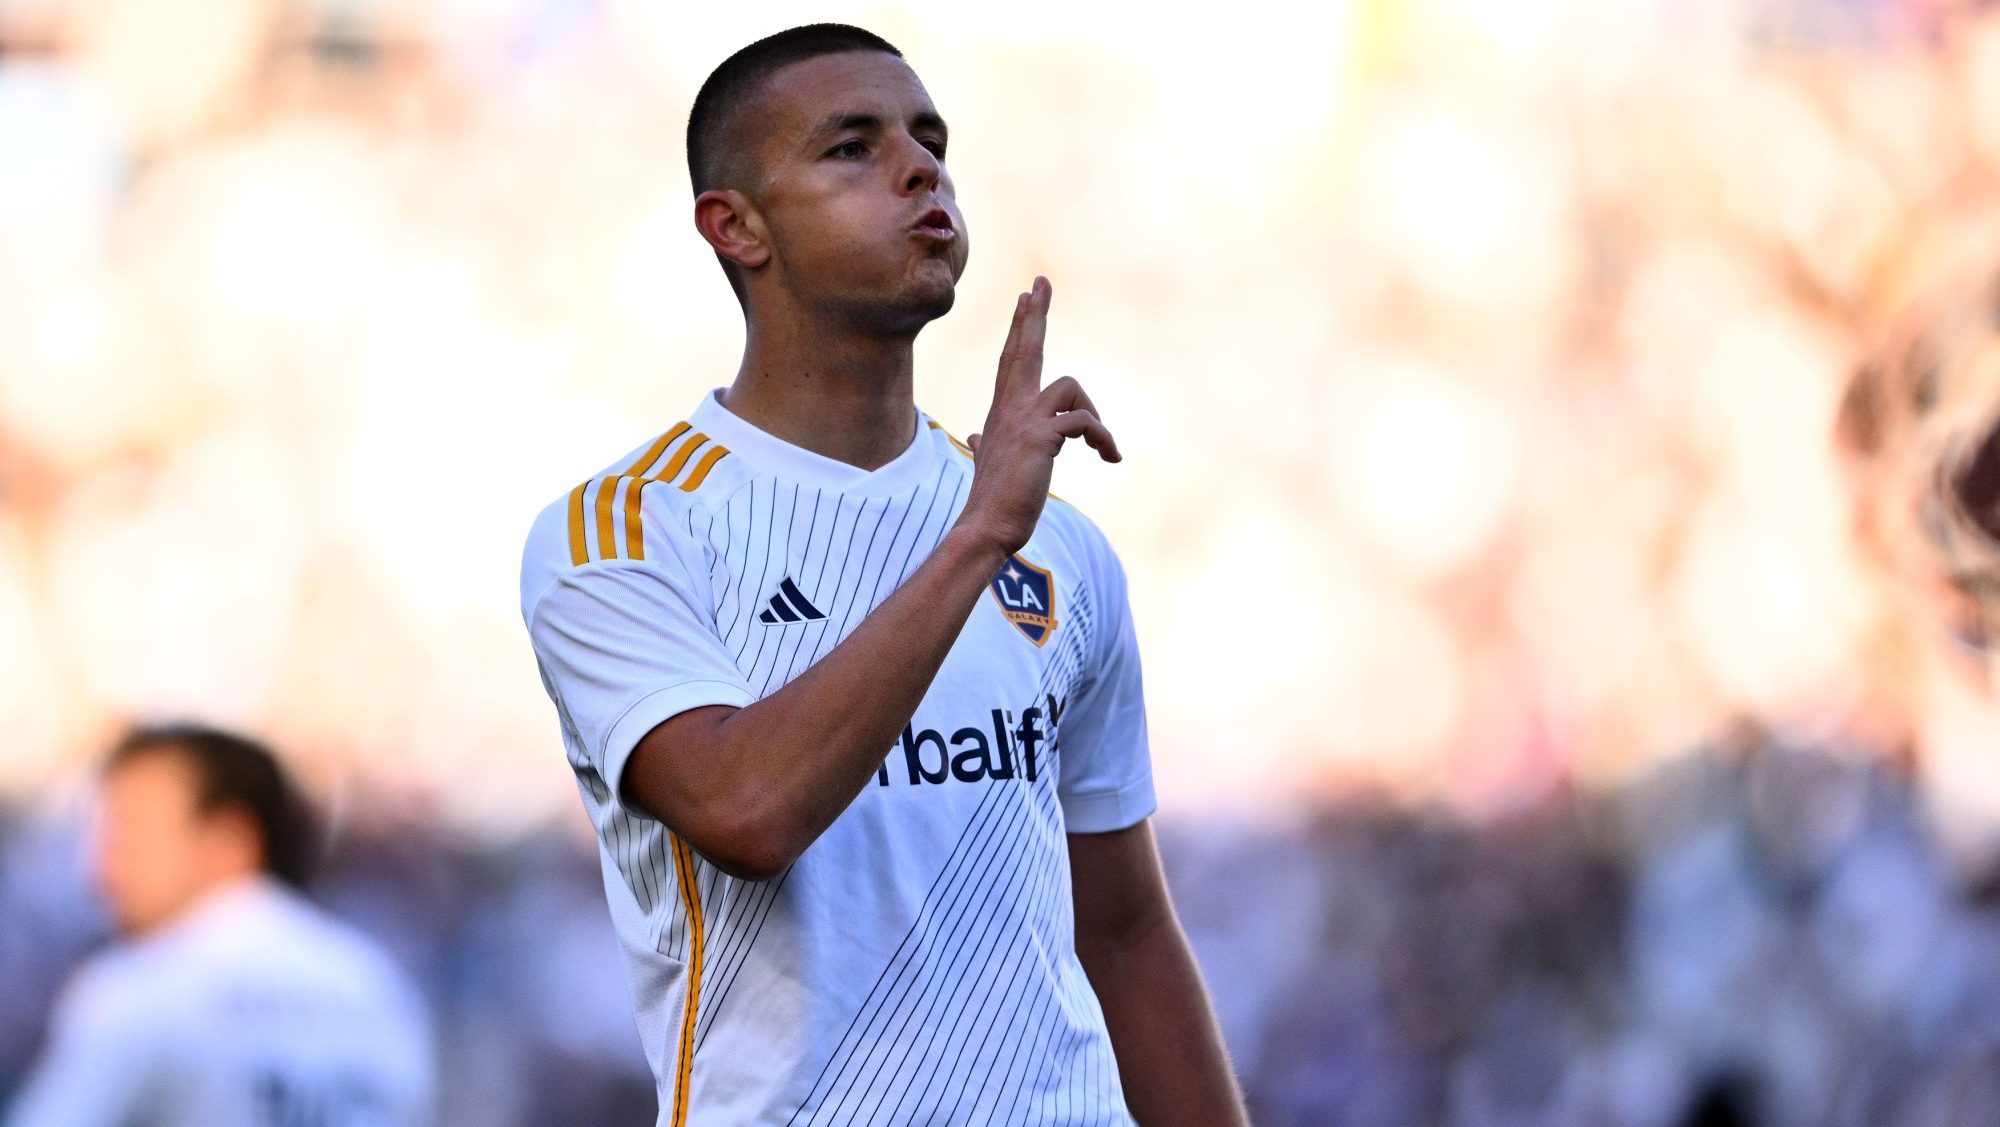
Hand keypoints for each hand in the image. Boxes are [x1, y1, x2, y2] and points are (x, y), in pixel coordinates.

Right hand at [956, 277, 1119, 555]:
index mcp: (1001, 412)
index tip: (1026, 298)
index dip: (1020, 328)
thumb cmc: (993, 500)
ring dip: (1094, 415)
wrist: (986, 527)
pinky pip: (1084, 421)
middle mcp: (1009, 408)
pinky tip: (1109, 457)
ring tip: (1102, 446)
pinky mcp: (1042, 437)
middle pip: (1024, 349)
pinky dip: (1103, 437)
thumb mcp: (989, 462)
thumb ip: (984, 444)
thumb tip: (975, 438)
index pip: (1011, 360)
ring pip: (1070, 386)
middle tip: (1040, 283)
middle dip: (1033, 315)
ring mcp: (1024, 420)